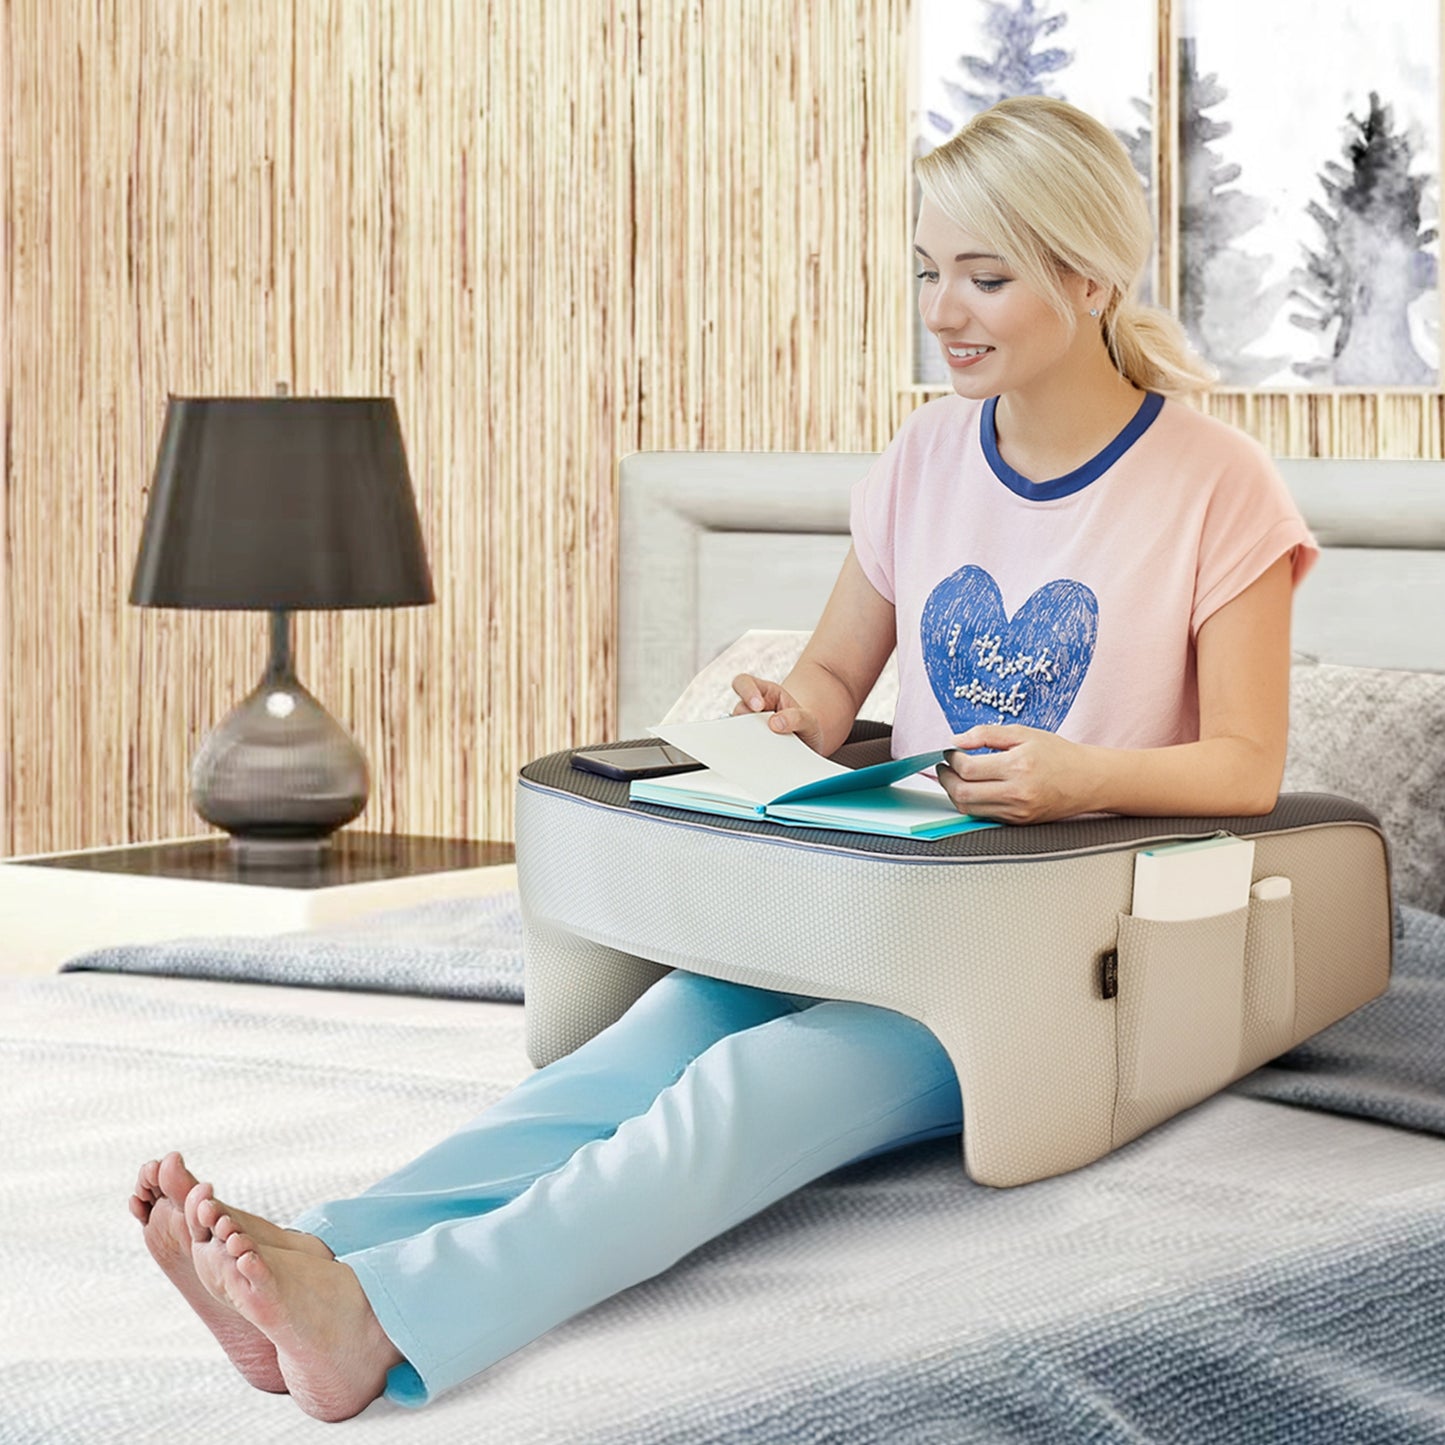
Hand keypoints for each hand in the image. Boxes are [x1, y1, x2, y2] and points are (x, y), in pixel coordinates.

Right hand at [731, 674, 825, 753]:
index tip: (758, 706)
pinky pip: (741, 749)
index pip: (745, 682)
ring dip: (748, 740)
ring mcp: (748, 729)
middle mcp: (752, 710)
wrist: (809, 749)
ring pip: (736, 732)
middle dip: (746, 722)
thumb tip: (775, 723)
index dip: (747, 691)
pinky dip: (749, 755)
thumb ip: (797, 717)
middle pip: (737, 710)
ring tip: (767, 749)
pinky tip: (762, 760)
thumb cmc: (806, 728)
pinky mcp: (748, 746)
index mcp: (766, 693)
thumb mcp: (809, 720)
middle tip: (760, 734)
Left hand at [935, 724, 1094, 824]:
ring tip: (955, 777)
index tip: (949, 751)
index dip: (951, 759)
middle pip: (963, 793)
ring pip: (969, 809)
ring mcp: (1017, 811)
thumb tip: (956, 739)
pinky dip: (972, 803)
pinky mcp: (1018, 822)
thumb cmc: (1058, 754)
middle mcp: (1017, 793)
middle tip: (944, 767)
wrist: (1088, 780)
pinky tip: (972, 788)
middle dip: (945, 779)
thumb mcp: (1024, 734)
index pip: (968, 769)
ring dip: (955, 793)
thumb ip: (986, 734)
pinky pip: (984, 815)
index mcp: (1018, 766)